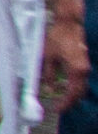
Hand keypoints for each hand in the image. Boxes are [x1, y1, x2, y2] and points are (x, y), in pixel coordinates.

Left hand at [48, 0, 90, 114]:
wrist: (69, 23)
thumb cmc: (58, 37)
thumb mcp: (48, 56)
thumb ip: (49, 74)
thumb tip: (49, 89)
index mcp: (76, 71)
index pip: (73, 94)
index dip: (66, 104)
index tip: (58, 110)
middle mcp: (84, 71)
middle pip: (80, 93)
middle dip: (70, 102)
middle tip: (60, 107)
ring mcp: (86, 67)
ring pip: (82, 87)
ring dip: (74, 95)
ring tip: (62, 99)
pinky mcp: (84, 63)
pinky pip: (82, 80)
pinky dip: (75, 86)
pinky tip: (67, 87)